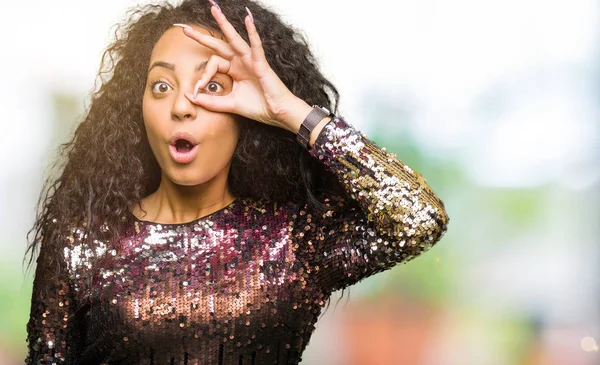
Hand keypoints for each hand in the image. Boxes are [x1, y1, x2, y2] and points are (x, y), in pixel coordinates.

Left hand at [177, 3, 301, 130]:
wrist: (277, 113)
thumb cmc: (259, 107)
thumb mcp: (229, 104)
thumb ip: (210, 102)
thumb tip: (190, 96)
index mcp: (234, 70)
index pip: (213, 65)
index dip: (203, 75)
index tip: (197, 90)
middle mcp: (241, 62)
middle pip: (219, 45)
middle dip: (202, 38)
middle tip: (185, 30)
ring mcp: (251, 60)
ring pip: (234, 39)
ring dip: (224, 24)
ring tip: (214, 10)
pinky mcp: (261, 63)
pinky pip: (256, 45)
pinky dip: (252, 32)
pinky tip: (248, 19)